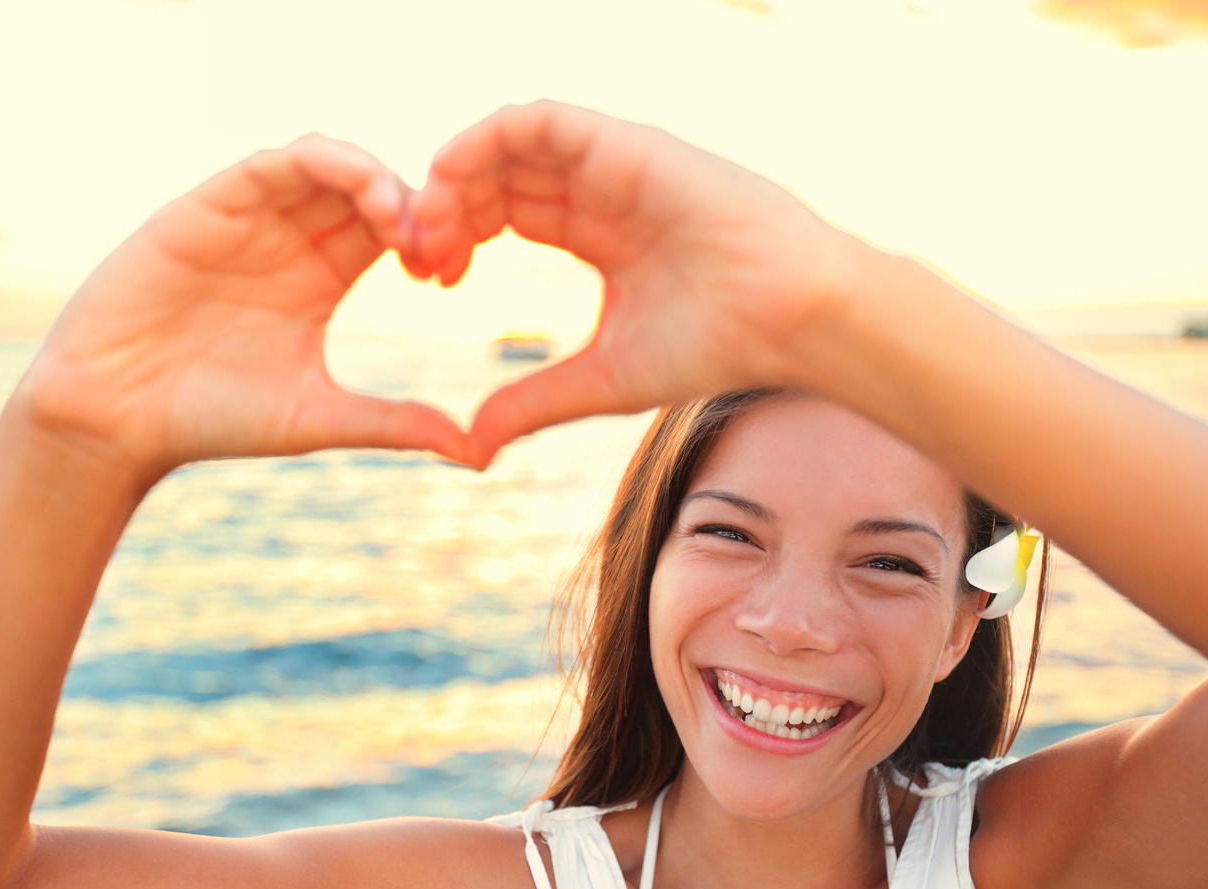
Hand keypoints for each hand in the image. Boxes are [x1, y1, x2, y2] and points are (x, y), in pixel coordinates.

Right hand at [22, 135, 466, 476]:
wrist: (115, 418)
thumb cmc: (212, 419)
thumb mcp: (320, 418)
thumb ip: (395, 423)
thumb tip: (477, 453)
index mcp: (321, 276)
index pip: (391, 229)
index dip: (431, 236)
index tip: (449, 275)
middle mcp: (289, 237)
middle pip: (367, 187)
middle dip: (412, 202)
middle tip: (436, 243)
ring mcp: (249, 218)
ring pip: (326, 163)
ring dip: (373, 176)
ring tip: (399, 219)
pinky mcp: (208, 206)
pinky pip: (271, 163)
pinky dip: (321, 163)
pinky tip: (357, 191)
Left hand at [408, 101, 862, 466]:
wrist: (790, 318)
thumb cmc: (717, 346)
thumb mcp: (601, 379)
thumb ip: (533, 403)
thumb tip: (470, 449)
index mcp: (595, 232)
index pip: (504, 211)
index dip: (456, 238)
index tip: (431, 281)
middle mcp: (599, 189)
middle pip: (496, 174)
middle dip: (445, 208)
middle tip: (417, 257)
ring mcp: (612, 161)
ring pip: (508, 140)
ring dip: (457, 174)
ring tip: (432, 225)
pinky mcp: (626, 144)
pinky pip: (539, 120)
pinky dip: (486, 140)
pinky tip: (458, 185)